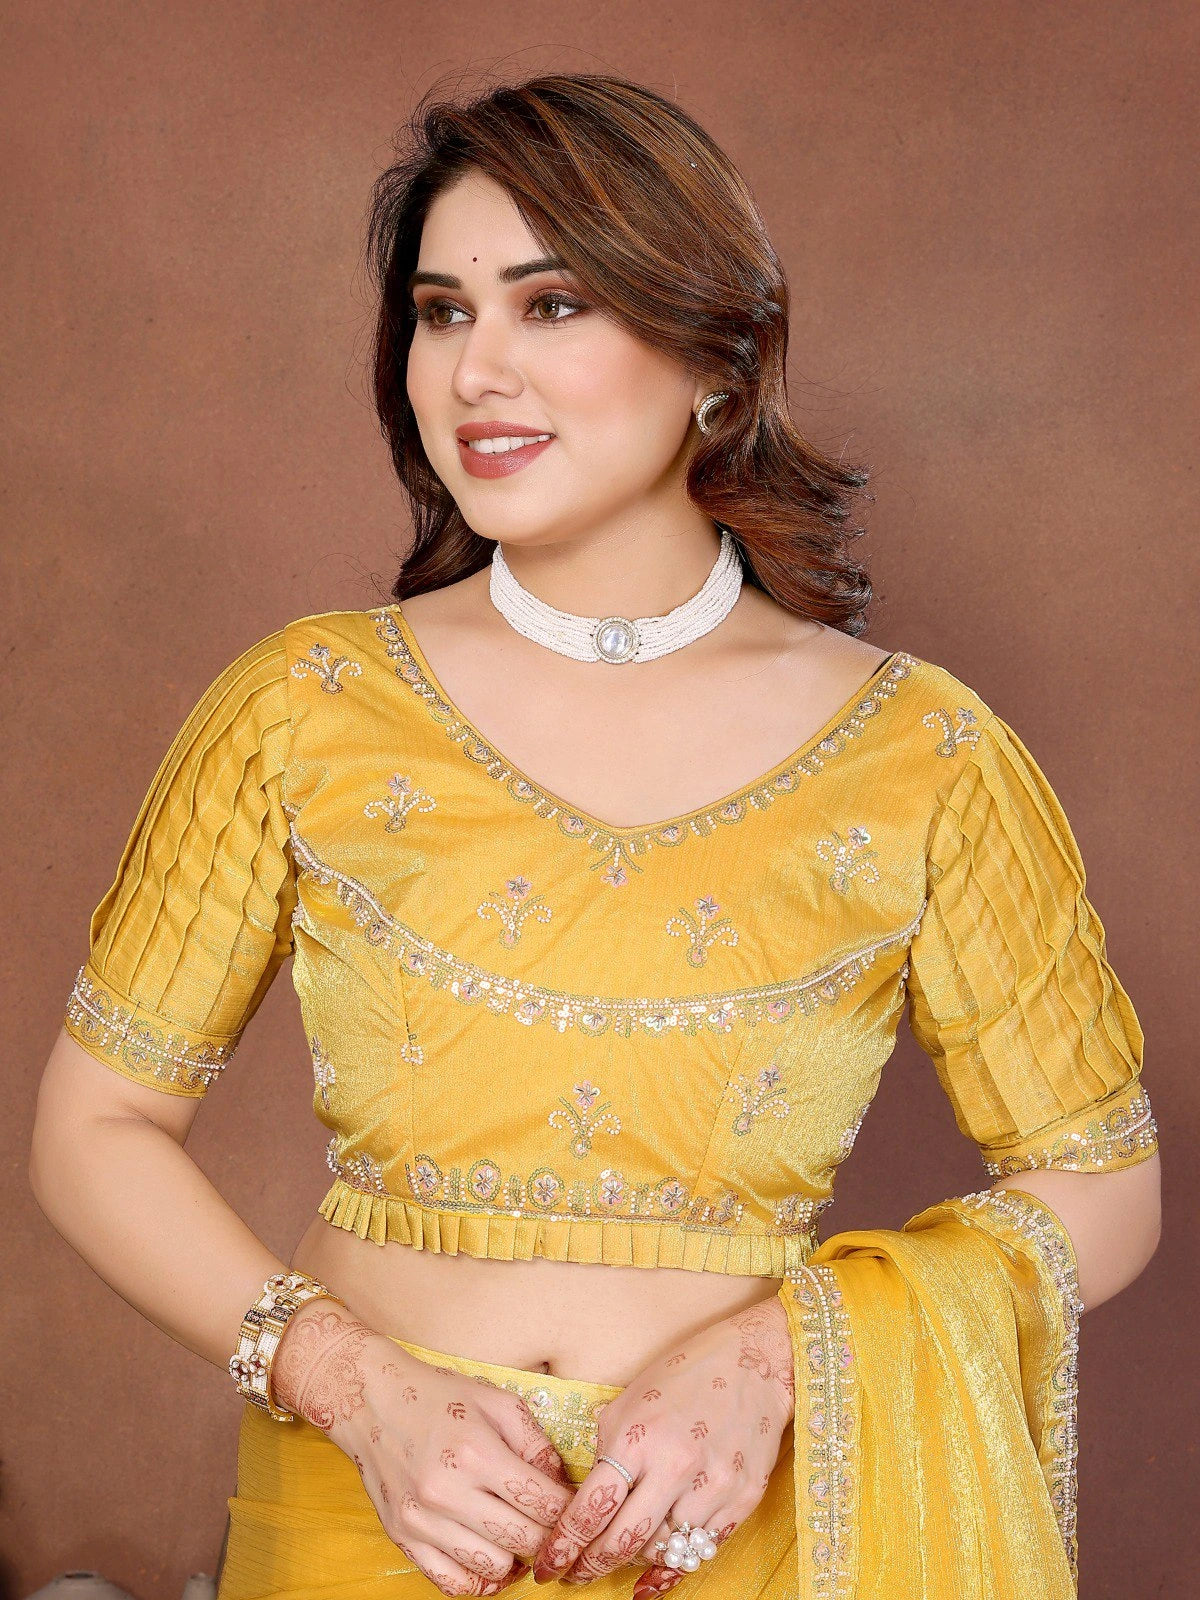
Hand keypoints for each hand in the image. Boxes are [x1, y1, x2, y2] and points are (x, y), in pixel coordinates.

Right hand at [272, 1299, 575, 1595]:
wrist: (372, 1401)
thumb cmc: (440, 1396)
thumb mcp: (497, 1402)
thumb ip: (536, 1443)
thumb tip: (563, 1486)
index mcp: (477, 1452)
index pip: (542, 1503)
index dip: (567, 1511)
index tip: (572, 1508)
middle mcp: (447, 1492)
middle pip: (522, 1540)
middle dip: (547, 1537)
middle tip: (551, 1526)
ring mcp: (421, 1520)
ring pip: (492, 1568)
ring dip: (515, 1558)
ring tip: (517, 1536)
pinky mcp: (402, 1538)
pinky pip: (451, 1583)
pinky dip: (478, 1579)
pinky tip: (488, 1557)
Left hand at [530, 1293, 794, 1595]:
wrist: (754, 1362)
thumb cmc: (685, 1375)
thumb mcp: (631, 1399)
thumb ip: (608, 1446)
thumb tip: (589, 1496)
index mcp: (637, 1437)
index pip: (590, 1509)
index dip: (564, 1545)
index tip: (549, 1564)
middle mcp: (674, 1465)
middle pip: (622, 1541)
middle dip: (591, 1566)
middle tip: (575, 1575)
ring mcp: (712, 1485)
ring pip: (662, 1551)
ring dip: (636, 1558)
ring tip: (621, 1552)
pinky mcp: (743, 1498)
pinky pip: (702, 1548)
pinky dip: (677, 1558)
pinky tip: (658, 1562)